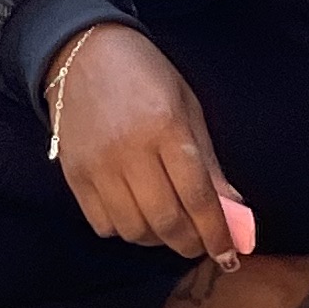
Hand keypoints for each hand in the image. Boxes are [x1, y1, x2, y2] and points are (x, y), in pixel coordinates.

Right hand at [49, 24, 245, 262]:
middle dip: (191, 244)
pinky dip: (125, 229)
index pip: (198, 197)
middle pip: (166, 221)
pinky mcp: (74, 175)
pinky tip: (136, 212)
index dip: (217, 234)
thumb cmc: (145, 76)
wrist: (83, 52)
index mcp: (166, 128)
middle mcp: (130, 151)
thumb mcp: (188, 109)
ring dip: (158, 238)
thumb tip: (233, 213)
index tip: (230, 255)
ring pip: (134, 229)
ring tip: (168, 225)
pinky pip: (103, 224)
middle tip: (201, 245)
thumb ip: (209, 165)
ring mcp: (98, 165)